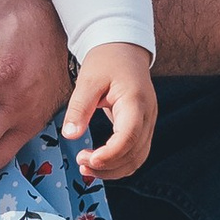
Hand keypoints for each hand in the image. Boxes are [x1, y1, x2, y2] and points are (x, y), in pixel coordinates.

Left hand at [66, 42, 155, 182]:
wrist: (124, 49)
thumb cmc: (106, 60)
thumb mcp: (88, 80)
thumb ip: (79, 107)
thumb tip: (70, 135)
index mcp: (136, 101)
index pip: (129, 136)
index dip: (110, 154)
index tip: (88, 159)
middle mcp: (148, 115)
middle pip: (135, 153)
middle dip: (108, 166)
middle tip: (81, 164)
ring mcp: (149, 122)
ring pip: (138, 158)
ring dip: (114, 170)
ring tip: (87, 169)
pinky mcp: (143, 126)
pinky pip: (136, 153)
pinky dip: (120, 163)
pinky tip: (100, 163)